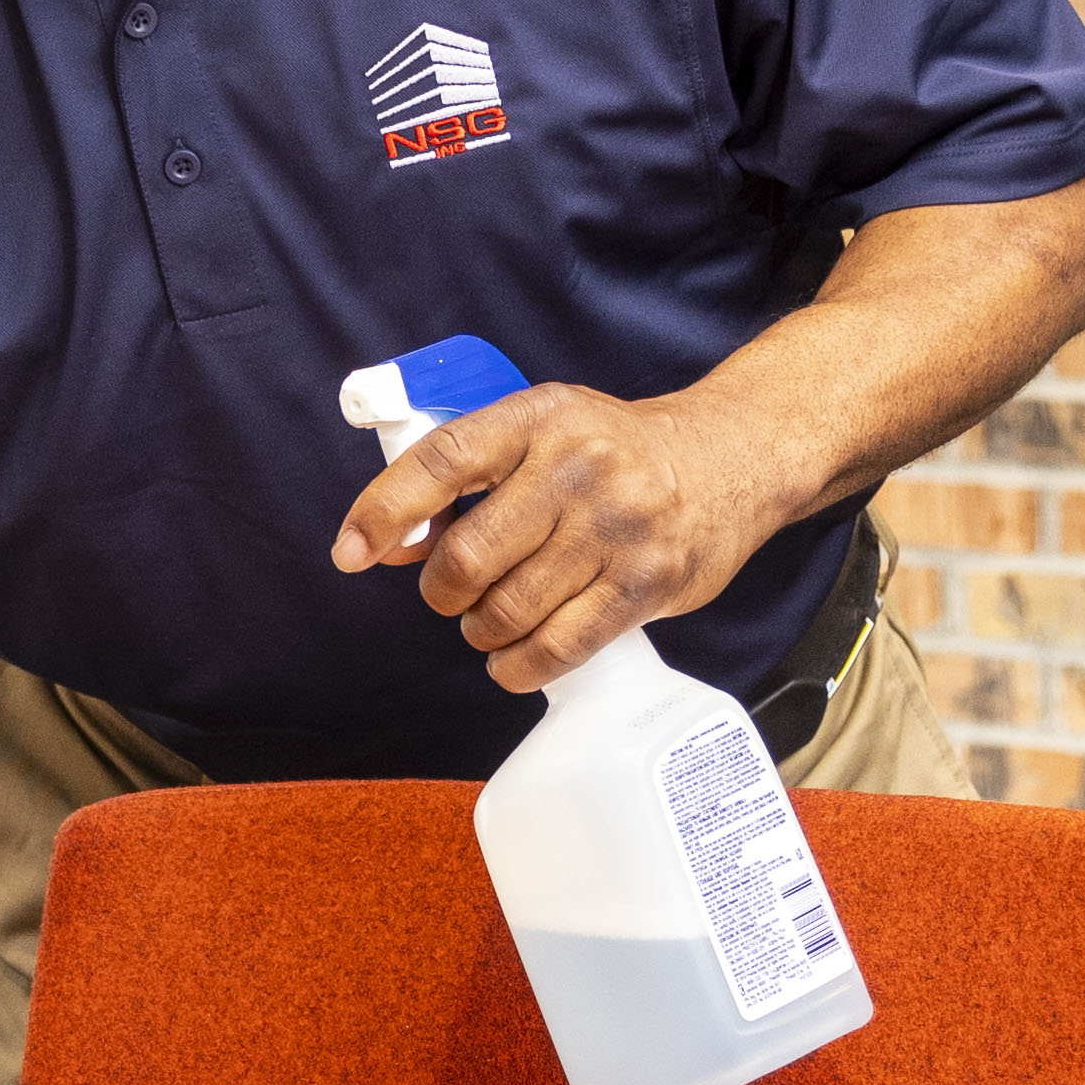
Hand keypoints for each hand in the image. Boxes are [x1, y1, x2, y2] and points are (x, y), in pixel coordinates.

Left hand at [332, 377, 780, 690]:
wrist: (732, 458)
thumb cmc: (619, 451)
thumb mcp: (545, 430)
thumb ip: (471, 476)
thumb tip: (394, 544)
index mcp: (538, 419)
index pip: (441, 462)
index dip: (385, 512)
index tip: (352, 552)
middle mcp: (578, 467)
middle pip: (469, 556)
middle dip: (444, 592)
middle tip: (455, 594)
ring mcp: (617, 527)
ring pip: (509, 609)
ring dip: (483, 630)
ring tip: (493, 620)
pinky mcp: (647, 582)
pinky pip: (559, 646)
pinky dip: (520, 665)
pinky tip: (516, 657)